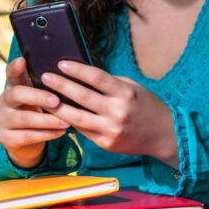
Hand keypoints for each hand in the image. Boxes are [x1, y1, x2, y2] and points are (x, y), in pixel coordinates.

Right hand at [0, 57, 70, 168]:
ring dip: (47, 120)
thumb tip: (70, 74)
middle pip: (16, 94)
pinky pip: (27, 136)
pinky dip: (46, 134)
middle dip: (38, 97)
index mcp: (13, 86)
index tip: (23, 60)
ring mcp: (2, 120)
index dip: (15, 67)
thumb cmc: (39, 112)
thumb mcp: (40, 98)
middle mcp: (4, 101)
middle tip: (57, 101)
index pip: (11, 73)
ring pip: (24, 118)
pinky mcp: (5, 138)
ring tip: (66, 121)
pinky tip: (61, 132)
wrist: (27, 144)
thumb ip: (47, 87)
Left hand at [41, 60, 178, 166]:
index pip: (96, 78)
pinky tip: (58, 114)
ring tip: (44, 98)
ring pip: (77, 118)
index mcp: (126, 94)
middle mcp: (117, 112)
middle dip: (61, 85)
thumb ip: (110, 83)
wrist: (163, 135)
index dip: (77, 70)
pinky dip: (70, 121)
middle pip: (82, 97)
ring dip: (58, 107)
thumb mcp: (133, 88)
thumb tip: (84, 75)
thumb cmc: (147, 106)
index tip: (61, 63)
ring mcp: (111, 130)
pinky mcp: (106, 144)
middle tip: (45, 77)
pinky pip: (83, 131)